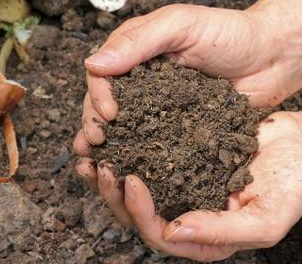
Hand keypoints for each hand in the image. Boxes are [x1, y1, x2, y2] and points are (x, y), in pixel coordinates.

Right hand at [75, 0, 301, 154]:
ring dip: (106, 143)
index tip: (108, 114)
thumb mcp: (181, 25)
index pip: (101, 74)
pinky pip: (150, 142)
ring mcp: (156, 106)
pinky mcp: (174, 128)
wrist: (274, 57)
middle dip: (93, 122)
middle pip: (103, 103)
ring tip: (97, 161)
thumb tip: (92, 64)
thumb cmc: (230, 32)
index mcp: (133, 52)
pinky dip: (134, 155)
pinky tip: (125, 170)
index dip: (98, 95)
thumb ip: (138, 41)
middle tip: (97, 141)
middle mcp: (139, 80)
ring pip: (121, 126)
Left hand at [86, 112, 301, 261]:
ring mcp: (177, 185)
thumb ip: (223, 231)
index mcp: (203, 236)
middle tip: (100, 165)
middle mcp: (184, 213)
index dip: (139, 212)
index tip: (130, 179)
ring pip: (130, 188)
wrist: (301, 142)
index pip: (158, 234)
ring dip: (107, 173)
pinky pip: (140, 157)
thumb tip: (173, 231)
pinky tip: (108, 134)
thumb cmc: (293, 183)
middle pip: (135, 215)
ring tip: (90, 152)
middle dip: (112, 193)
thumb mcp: (267, 216)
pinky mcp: (173, 158)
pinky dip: (121, 148)